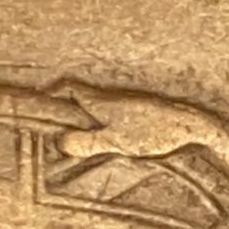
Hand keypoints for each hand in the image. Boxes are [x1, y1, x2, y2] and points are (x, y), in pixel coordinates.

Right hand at [53, 79, 221, 160]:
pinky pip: (111, 115)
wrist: (190, 125)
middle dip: (63, 106)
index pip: (68, 87)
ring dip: (82, 116)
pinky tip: (103, 138)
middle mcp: (110, 99)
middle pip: (79, 96)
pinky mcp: (139, 114)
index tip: (38, 102)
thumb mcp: (116, 141)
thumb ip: (88, 142)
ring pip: (95, 106)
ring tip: (72, 134)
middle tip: (49, 123)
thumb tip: (61, 142)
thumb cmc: (154, 131)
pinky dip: (99, 123)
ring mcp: (125, 105)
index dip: (51, 91)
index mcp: (100, 101)